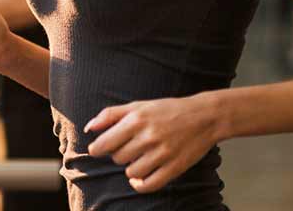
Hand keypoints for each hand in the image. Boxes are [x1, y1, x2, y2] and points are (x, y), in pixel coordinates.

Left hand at [85, 93, 222, 192]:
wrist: (203, 117)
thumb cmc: (167, 110)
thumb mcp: (137, 106)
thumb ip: (110, 115)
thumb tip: (89, 128)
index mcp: (136, 120)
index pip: (105, 143)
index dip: (97, 149)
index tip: (97, 150)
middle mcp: (148, 137)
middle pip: (117, 158)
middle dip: (117, 154)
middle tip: (127, 148)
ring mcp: (163, 154)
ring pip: (131, 172)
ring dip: (130, 168)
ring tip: (138, 158)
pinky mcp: (175, 168)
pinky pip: (149, 185)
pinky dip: (140, 184)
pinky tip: (140, 178)